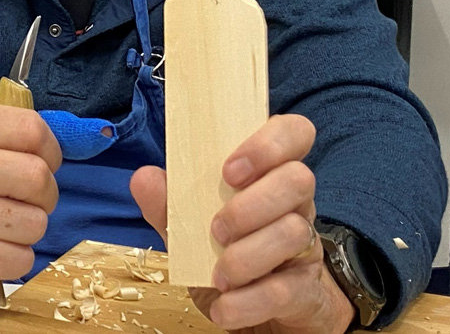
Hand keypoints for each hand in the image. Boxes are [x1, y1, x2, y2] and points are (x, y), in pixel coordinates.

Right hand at [0, 105, 60, 298]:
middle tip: (23, 202)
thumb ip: (14, 136)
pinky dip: (15, 258)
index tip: (39, 164)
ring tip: (1, 227)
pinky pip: (20, 258)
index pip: (30, 128)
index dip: (49, 151)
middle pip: (37, 177)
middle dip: (44, 196)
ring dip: (28, 230)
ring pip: (34, 222)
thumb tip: (70, 141)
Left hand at [130, 115, 353, 332]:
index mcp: (269, 176)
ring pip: (295, 232)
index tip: (229, 170)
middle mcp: (295, 205)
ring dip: (247, 254)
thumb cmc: (229, 258)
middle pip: (298, 178)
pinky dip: (248, 301)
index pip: (293, 134)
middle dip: (253, 202)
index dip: (268, 143)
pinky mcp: (305, 291)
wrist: (262, 318)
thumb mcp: (193, 231)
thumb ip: (170, 205)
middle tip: (217, 229)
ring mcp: (305, 247)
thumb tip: (144, 176)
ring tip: (219, 274)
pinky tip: (223, 307)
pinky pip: (286, 290)